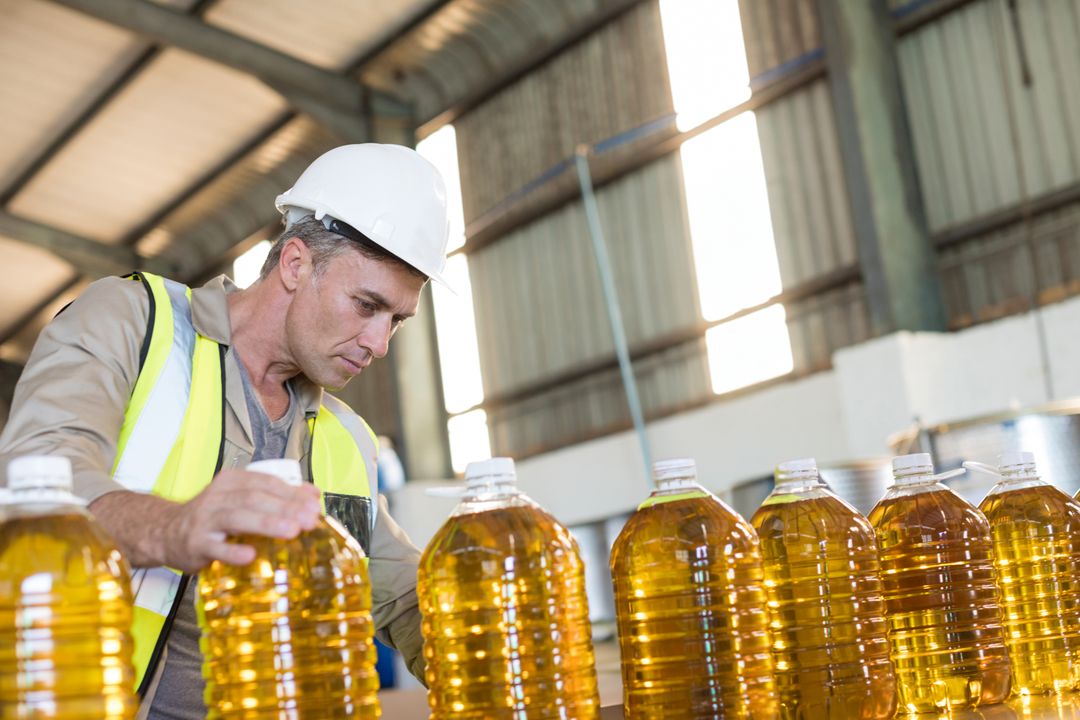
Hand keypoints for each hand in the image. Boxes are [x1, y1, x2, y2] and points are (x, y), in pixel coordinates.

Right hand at [90, 470, 322, 572]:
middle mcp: (218, 497)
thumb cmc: (213, 517)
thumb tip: (314, 496)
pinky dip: (232, 551)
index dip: (292, 492)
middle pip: (255, 498)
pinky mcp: (195, 544)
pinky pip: (215, 548)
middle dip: (286, 508)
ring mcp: (205, 520)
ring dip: (267, 523)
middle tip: (310, 520)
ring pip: (237, 517)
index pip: (266, 483)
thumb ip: (275, 496)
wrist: (166, 532)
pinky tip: (250, 555)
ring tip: (292, 531)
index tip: (315, 504)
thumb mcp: (241, 499)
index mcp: (232, 481)